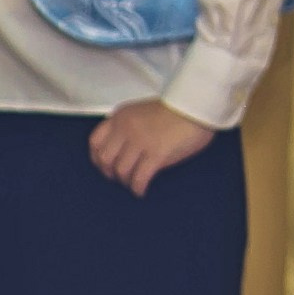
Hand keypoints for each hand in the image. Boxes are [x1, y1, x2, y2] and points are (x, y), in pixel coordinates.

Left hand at [89, 100, 213, 196]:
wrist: (198, 104)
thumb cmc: (180, 107)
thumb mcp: (144, 110)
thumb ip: (131, 126)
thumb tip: (129, 148)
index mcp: (122, 116)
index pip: (95, 141)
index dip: (97, 157)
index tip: (103, 164)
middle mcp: (126, 128)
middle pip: (105, 159)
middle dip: (110, 172)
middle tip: (118, 177)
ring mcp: (140, 142)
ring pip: (121, 171)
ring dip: (126, 181)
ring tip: (133, 183)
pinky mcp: (155, 154)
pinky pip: (139, 178)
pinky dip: (138, 188)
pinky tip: (141, 190)